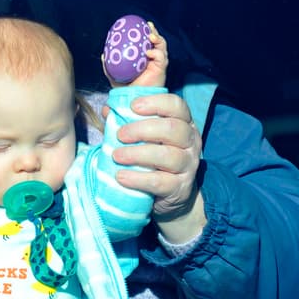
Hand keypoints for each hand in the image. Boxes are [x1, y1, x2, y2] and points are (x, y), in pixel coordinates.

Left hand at [105, 21, 169, 88]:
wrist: (131, 97)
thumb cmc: (123, 87)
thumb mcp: (113, 74)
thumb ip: (108, 64)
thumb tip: (103, 54)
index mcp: (142, 56)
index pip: (145, 40)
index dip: (145, 31)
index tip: (140, 24)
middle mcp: (151, 57)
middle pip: (156, 40)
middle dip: (153, 31)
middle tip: (149, 26)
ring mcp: (157, 62)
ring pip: (161, 46)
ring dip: (158, 39)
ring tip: (151, 37)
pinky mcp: (161, 68)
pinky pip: (161, 57)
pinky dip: (156, 53)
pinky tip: (149, 53)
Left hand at [111, 92, 206, 243]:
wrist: (168, 196)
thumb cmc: (151, 158)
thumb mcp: (142, 137)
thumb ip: (127, 121)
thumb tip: (107, 110)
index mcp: (183, 122)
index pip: (177, 105)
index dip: (156, 103)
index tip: (133, 106)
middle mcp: (190, 141)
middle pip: (172, 129)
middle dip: (142, 129)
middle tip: (120, 135)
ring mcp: (188, 165)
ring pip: (168, 155)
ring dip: (138, 154)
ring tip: (117, 156)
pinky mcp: (180, 187)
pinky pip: (160, 182)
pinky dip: (138, 178)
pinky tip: (121, 176)